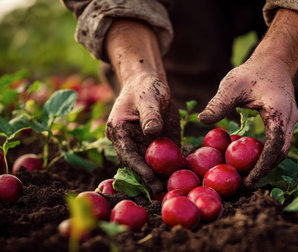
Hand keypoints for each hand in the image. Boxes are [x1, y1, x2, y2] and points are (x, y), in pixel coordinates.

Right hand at [105, 75, 179, 193]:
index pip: (127, 154)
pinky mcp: (155, 147)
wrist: (151, 84)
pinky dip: (169, 171)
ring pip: (148, 168)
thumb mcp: (149, 98)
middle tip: (161, 192)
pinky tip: (179, 179)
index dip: (138, 167)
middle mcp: (127, 143)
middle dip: (148, 180)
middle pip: (136, 166)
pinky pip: (161, 162)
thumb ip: (150, 114)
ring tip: (170, 191)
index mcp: (118, 131)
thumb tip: (152, 132)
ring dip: (158, 180)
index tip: (150, 178)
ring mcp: (141, 146)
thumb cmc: (146, 88)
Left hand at [199, 9, 297, 188]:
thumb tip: (201, 120)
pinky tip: (249, 158)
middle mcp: (289, 119)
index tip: (248, 181)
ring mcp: (290, 121)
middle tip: (244, 184)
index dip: (262, 167)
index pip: (274, 146)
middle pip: (281, 153)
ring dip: (266, 163)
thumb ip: (219, 103)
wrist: (274, 61)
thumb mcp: (232, 85)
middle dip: (265, 170)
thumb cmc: (252, 71)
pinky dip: (266, 153)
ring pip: (281, 149)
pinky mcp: (285, 122)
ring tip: (246, 175)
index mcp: (279, 112)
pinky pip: (278, 142)